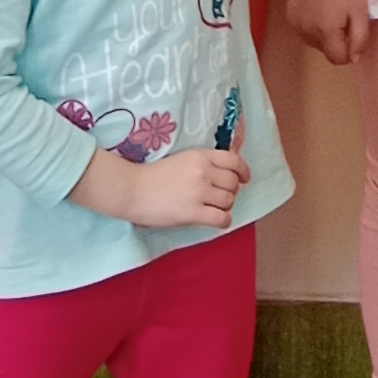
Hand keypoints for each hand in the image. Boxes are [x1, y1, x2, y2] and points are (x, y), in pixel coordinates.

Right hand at [100, 144, 245, 229]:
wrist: (132, 189)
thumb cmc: (153, 175)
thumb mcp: (182, 159)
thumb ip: (202, 163)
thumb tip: (225, 173)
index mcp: (200, 156)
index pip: (233, 160)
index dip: (243, 170)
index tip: (244, 178)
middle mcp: (203, 172)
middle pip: (233, 183)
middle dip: (231, 191)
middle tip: (221, 197)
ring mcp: (199, 192)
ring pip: (229, 201)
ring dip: (225, 206)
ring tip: (215, 209)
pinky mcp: (193, 212)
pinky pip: (221, 218)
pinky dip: (224, 221)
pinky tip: (218, 221)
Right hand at [288, 0, 373, 67]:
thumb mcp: (361, 11)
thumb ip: (359, 38)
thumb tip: (354, 59)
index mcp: (326, 32)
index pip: (336, 58)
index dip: (348, 51)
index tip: (353, 35)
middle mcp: (307, 32)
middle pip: (325, 50)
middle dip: (336, 40)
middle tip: (343, 18)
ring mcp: (295, 24)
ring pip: (313, 41)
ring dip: (323, 34)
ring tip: (330, 12)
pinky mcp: (289, 15)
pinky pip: (303, 30)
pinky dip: (311, 25)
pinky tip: (318, 9)